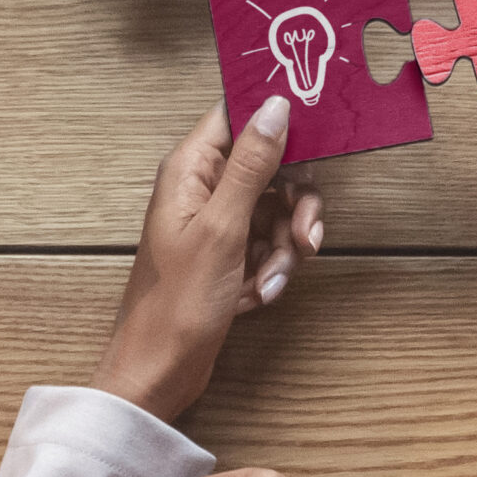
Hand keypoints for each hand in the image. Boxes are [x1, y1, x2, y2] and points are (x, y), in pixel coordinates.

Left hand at [91, 97, 319, 422]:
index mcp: (191, 168)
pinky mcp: (228, 254)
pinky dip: (271, 268)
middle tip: (302, 236)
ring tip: (270, 280)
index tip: (317, 136)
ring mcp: (216, 222)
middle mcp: (202, 188)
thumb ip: (251, 164)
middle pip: (270, 166)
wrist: (160, 371)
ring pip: (275, 209)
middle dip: (294, 204)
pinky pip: (267, 244)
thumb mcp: (222, 229)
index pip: (238, 115)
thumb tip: (276, 106)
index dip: (277, 119)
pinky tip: (258, 295)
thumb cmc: (176, 304)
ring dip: (283, 246)